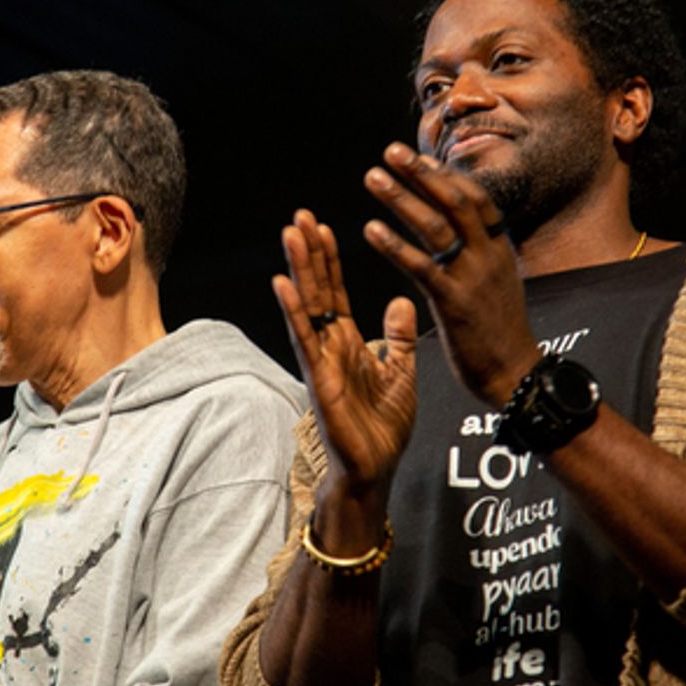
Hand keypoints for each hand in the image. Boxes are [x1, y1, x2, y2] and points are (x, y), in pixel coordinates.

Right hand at [273, 210, 416, 498]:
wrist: (377, 469)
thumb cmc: (384, 427)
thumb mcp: (402, 371)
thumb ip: (399, 336)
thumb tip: (402, 300)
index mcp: (349, 344)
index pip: (335, 293)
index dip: (328, 260)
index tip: (321, 227)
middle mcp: (330, 347)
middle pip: (316, 291)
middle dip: (308, 254)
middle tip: (298, 216)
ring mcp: (321, 361)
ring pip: (306, 307)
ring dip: (298, 270)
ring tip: (290, 235)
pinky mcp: (319, 379)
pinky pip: (305, 339)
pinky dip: (293, 311)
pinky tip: (283, 284)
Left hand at [363, 142, 540, 405]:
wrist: (515, 375)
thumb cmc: (502, 332)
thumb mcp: (501, 283)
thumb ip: (484, 254)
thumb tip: (469, 232)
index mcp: (500, 249)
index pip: (475, 199)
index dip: (445, 176)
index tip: (418, 157)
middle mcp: (489, 255)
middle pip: (454, 201)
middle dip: (421, 173)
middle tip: (391, 152)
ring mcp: (473, 277)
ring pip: (435, 226)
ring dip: (401, 198)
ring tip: (373, 177)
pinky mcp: (454, 302)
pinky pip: (421, 266)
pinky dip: (394, 245)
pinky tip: (370, 229)